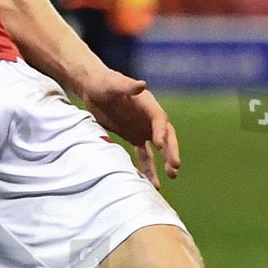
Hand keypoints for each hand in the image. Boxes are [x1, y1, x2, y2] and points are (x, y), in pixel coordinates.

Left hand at [79, 66, 179, 189]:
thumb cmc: (103, 83)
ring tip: (171, 177)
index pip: (160, 119)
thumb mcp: (112, 84)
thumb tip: (142, 85)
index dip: (161, 131)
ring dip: (164, 163)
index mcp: (148, 104)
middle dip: (171, 150)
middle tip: (175, 166)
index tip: (158, 145)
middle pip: (166, 135)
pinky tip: (151, 184)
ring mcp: (143, 128)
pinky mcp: (134, 137)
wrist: (93, 89)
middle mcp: (149, 118)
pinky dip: (147, 169)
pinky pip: (144, 155)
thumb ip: (127, 85)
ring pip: (158, 149)